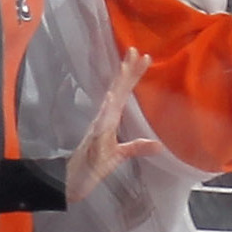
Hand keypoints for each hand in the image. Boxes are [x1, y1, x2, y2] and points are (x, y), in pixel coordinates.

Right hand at [66, 49, 165, 204]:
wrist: (71, 180)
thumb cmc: (92, 166)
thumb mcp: (119, 156)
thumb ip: (136, 147)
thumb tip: (159, 145)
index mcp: (111, 118)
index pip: (124, 92)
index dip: (133, 75)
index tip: (145, 57)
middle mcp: (104, 118)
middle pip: (118, 90)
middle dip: (127, 71)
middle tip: (137, 51)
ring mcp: (98, 126)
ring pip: (111, 100)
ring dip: (119, 84)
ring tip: (127, 66)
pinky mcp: (94, 138)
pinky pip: (102, 121)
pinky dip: (107, 109)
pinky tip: (112, 97)